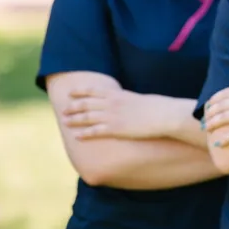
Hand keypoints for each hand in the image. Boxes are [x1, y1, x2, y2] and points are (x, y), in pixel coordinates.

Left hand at [62, 87, 177, 140]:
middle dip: (73, 106)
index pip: (94, 90)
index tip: (71, 93)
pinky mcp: (116, 129)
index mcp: (118, 94)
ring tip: (65, 122)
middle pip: (86, 104)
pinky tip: (77, 137)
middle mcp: (112, 104)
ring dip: (74, 120)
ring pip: (87, 117)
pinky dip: (84, 134)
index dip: (80, 91)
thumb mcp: (139, 99)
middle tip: (64, 109)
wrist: (164, 115)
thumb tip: (124, 102)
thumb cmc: (156, 107)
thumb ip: (127, 100)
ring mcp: (112, 116)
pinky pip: (95, 132)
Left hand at [203, 85, 228, 147]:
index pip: (225, 93)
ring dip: (212, 124)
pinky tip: (218, 143)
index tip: (208, 105)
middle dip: (210, 113)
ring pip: (223, 118)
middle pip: (221, 106)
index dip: (214, 99)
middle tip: (204, 121)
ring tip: (206, 130)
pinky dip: (224, 138)